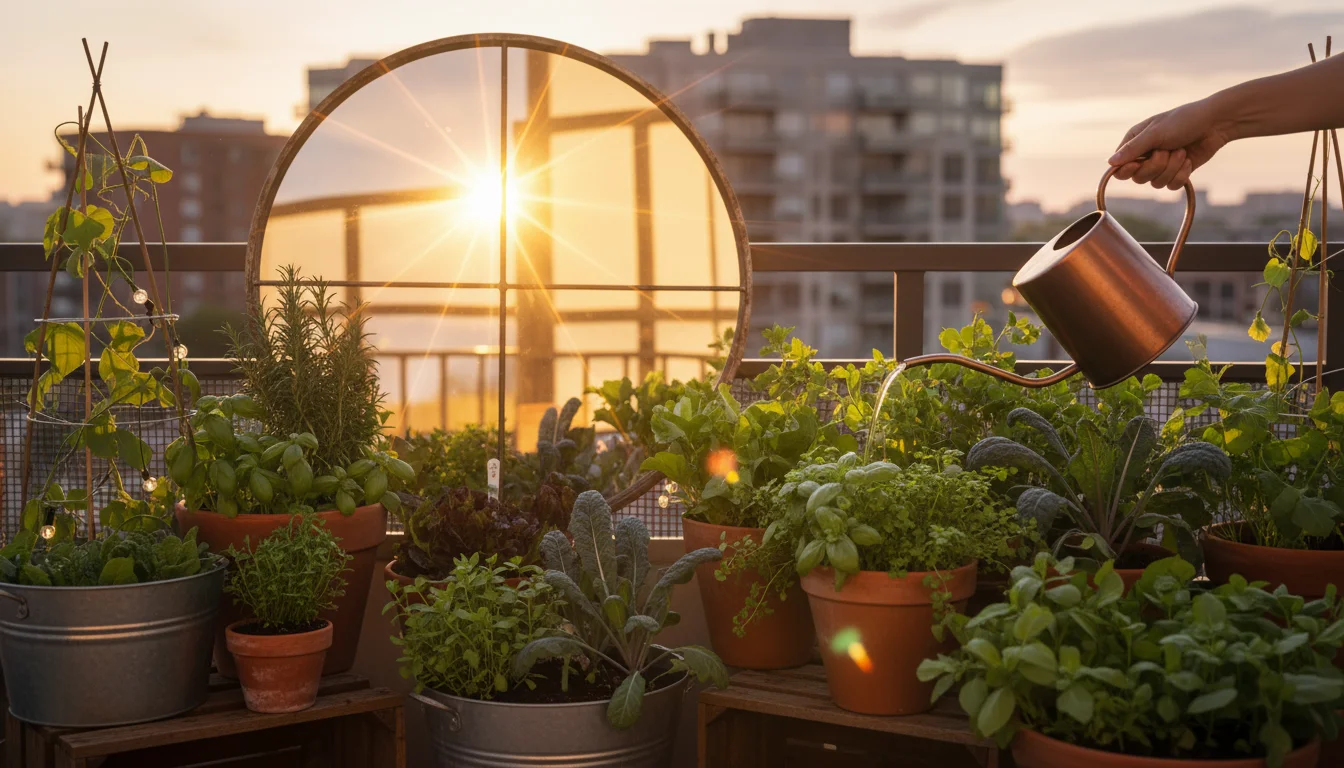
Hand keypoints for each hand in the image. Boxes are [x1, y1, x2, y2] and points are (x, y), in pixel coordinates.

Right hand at [1109, 98, 1231, 189]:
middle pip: (1138, 178)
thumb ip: (1133, 149)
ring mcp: (1161, 166)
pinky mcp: (1176, 173)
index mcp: (1135, 142)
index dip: (1126, 170)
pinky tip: (1188, 161)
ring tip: (1181, 152)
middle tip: (1166, 151)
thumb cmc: (1184, 121)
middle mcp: (1145, 155)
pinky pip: (1171, 186)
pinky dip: (1181, 175)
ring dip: (1171, 169)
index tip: (1136, 165)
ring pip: (1155, 184)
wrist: (1215, 124)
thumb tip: (1110, 163)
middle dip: (1155, 167)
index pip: (1119, 167)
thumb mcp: (1156, 133)